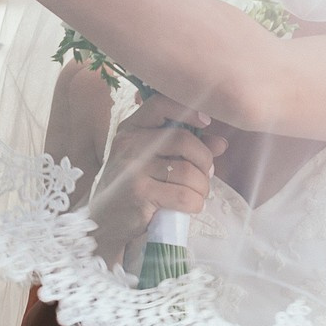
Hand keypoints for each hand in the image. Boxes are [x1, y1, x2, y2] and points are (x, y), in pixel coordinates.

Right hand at [88, 93, 228, 261]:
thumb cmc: (134, 185)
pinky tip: (190, 206)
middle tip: (205, 175)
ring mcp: (133, 170)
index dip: (189, 110)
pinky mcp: (140, 195)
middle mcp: (130, 145)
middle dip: (204, 160)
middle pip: (184, 140)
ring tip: (196, 194)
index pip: (160, 104)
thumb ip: (184, 147)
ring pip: (188, 172)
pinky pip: (184, 196)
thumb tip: (221, 143)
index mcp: (131, 129)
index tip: (206, 122)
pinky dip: (195, 203)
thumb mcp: (152, 160)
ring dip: (201, 187)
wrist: (104, 222)